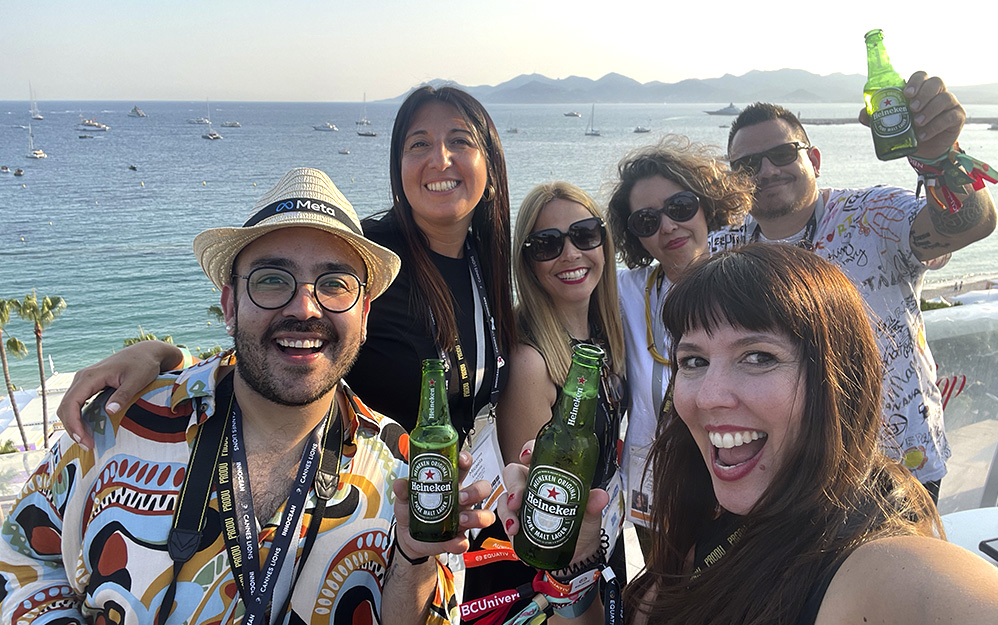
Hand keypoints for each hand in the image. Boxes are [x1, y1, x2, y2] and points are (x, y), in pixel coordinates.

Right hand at [56, 341, 183, 449]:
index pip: (71, 403)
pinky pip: (77, 404)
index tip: (84, 441)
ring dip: (74, 425)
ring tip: (88, 442)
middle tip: (88, 446)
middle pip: (65, 407)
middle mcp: (82, 378)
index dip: (73, 424)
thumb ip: (123, 395)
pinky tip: (89, 431)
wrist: (146, 352)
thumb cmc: (143, 364)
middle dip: (72, 429)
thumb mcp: (137, 379)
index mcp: (90, 376)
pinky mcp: (89, 386)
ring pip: (68, 406)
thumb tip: (109, 411)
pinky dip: (78, 418)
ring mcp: (84, 382)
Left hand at [391, 450, 494, 560]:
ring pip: (484, 515)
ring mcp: (463, 519)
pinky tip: (455, 542)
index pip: (464, 466)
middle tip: (461, 497)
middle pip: (481, 488)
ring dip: (477, 516)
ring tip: (462, 519)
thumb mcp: (405, 498)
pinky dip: (461, 542)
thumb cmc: (412, 510)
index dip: (466, 460)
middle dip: (476, 491)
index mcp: (450, 483)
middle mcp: (461, 499)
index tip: (462, 459)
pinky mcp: (458, 538)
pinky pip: (466, 540)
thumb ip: (404, 490)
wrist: (408, 537)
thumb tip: (401, 484)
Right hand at [498, 440, 608, 567]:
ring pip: (505, 496)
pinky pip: (504, 517)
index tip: (527, 456)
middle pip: (513, 473)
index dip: (527, 450)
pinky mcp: (516, 521)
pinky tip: (515, 531)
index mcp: (549, 475)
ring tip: (515, 521)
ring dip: (507, 507)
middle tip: (519, 498)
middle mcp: (532, 485)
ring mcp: (522, 503)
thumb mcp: (590, 512)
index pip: (535, 454)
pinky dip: (507, 522)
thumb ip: (593, 503)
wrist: (578, 553)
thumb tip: (600, 497)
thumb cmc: (582, 524)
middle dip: (513, 484)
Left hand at [859, 71, 963, 159]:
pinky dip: (935, 126)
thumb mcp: (891, 124)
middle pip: (936, 82)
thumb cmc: (908, 130)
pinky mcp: (957, 116)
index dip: (915, 81)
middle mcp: (937, 92)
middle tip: (912, 108)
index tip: (906, 93)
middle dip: (924, 94)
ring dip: (929, 111)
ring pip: (944, 99)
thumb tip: (862, 114)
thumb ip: (877, 117)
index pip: (921, 75)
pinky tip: (923, 135)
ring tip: (916, 124)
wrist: (923, 150)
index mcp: (921, 89)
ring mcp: (950, 103)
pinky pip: (950, 117)